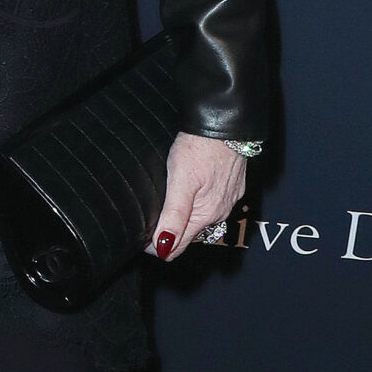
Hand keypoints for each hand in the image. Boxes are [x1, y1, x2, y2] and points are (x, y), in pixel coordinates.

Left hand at [151, 132, 248, 259]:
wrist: (226, 124)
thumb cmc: (200, 148)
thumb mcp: (180, 182)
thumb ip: (174, 216)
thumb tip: (163, 247)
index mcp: (206, 214)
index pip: (178, 246)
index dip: (157, 247)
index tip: (140, 239)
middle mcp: (220, 212)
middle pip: (189, 235)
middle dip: (168, 234)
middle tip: (146, 222)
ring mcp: (228, 200)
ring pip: (200, 220)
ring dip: (182, 221)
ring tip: (162, 209)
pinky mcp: (232, 188)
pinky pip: (210, 205)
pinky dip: (195, 206)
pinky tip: (185, 194)